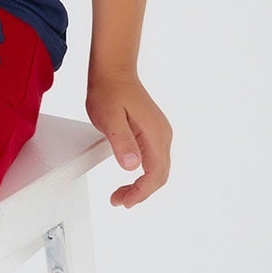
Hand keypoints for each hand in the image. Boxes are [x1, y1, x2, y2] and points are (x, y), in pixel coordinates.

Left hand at [85, 68, 170, 206]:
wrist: (114, 71)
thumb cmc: (109, 91)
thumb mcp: (109, 117)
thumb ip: (121, 141)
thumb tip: (133, 165)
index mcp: (155, 133)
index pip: (156, 173)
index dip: (142, 192)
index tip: (124, 201)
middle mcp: (162, 135)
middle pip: (160, 175)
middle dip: (141, 192)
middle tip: (118, 201)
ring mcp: (159, 133)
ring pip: (158, 169)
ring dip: (142, 186)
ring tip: (120, 195)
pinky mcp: (152, 133)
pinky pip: (153, 160)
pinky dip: (142, 175)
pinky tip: (129, 179)